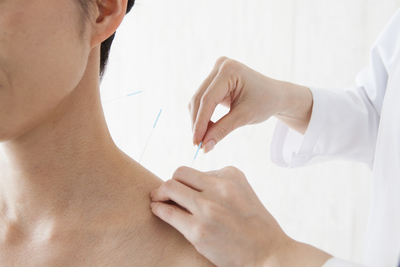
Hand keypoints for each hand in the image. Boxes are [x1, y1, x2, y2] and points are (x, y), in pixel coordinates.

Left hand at [149, 166, 330, 266]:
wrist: (269, 253)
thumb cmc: (256, 226)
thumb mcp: (243, 193)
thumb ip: (218, 185)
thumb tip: (188, 186)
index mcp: (231, 175)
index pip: (194, 171)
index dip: (185, 182)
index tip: (182, 191)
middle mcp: (219, 187)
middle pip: (178, 174)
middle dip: (169, 184)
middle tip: (164, 193)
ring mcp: (208, 208)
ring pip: (169, 188)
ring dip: (159, 194)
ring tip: (157, 200)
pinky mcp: (199, 230)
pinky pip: (167, 212)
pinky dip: (158, 209)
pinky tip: (158, 211)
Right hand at [189, 57, 312, 152]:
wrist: (275, 95)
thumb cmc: (265, 102)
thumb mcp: (244, 117)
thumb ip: (222, 130)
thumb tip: (205, 146)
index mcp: (229, 70)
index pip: (207, 100)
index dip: (200, 122)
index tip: (197, 142)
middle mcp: (220, 66)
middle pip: (199, 99)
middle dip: (198, 123)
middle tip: (198, 144)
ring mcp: (216, 72)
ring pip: (198, 100)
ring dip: (198, 120)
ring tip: (203, 139)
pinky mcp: (214, 80)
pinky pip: (202, 100)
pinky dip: (203, 116)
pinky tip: (207, 129)